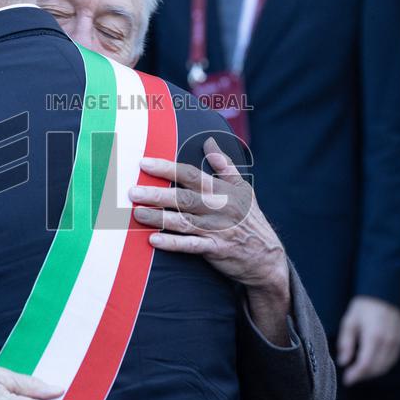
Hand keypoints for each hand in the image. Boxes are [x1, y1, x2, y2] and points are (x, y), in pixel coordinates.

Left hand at [129, 138, 290, 341]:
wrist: (267, 257)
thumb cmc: (249, 219)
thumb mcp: (243, 189)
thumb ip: (225, 166)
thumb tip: (209, 143)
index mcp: (222, 190)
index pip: (191, 175)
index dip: (168, 168)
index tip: (144, 163)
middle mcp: (218, 208)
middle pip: (184, 198)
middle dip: (157, 194)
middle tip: (132, 191)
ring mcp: (216, 229)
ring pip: (183, 221)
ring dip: (159, 218)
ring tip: (137, 214)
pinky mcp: (215, 250)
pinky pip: (191, 246)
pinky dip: (173, 243)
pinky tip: (154, 240)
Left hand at [336, 296, 399, 385]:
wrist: (383, 294)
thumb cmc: (363, 307)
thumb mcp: (349, 322)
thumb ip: (346, 343)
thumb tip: (344, 362)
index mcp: (373, 336)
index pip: (366, 364)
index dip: (356, 375)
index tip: (347, 380)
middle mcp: (388, 341)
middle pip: (376, 368)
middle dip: (363, 376)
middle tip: (351, 377)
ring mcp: (397, 342)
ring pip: (386, 367)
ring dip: (372, 373)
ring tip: (359, 372)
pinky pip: (392, 360)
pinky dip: (382, 366)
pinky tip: (372, 365)